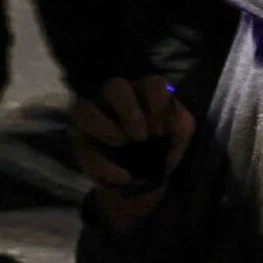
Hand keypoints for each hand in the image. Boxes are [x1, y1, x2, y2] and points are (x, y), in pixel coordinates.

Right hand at [72, 77, 195, 221]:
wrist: (146, 178)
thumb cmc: (163, 145)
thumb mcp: (180, 135)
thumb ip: (181, 124)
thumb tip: (174, 118)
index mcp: (145, 92)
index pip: (152, 83)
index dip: (158, 104)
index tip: (163, 129)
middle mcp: (116, 98)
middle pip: (115, 86)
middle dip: (129, 110)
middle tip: (142, 136)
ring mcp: (94, 116)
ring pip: (83, 108)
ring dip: (104, 127)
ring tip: (122, 144)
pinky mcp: (80, 142)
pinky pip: (81, 147)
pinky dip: (102, 165)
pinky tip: (124, 177)